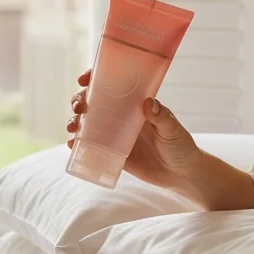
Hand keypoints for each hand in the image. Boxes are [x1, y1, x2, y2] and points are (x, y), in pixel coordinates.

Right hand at [66, 70, 199, 188]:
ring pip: (88, 123)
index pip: (113, 84)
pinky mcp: (112, 153)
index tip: (84, 79)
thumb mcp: (173, 130)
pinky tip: (72, 145)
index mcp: (135, 104)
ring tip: (72, 127)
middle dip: (79, 100)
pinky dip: (78, 144)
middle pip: (94, 102)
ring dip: (75, 121)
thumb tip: (148, 103)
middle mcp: (122, 116)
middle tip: (78, 107)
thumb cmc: (181, 147)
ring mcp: (115, 134)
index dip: (95, 78)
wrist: (181, 175)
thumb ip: (162, 117)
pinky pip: (91, 146)